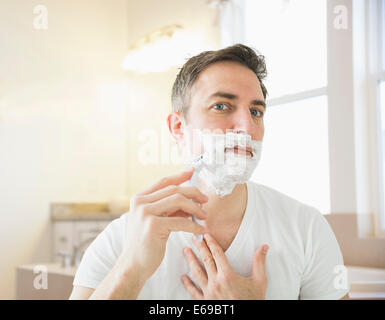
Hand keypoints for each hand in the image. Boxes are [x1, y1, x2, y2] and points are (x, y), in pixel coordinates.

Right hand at [118, 168, 207, 283]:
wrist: (133, 265)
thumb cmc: (145, 243)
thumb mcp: (155, 220)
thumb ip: (169, 208)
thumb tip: (191, 200)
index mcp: (139, 198)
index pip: (163, 181)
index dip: (180, 176)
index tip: (192, 171)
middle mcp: (140, 203)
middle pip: (174, 189)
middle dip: (193, 193)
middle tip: (205, 200)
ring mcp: (145, 213)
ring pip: (179, 201)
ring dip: (196, 208)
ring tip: (204, 216)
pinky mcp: (153, 225)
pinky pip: (181, 221)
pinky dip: (194, 225)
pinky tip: (200, 230)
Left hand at [181, 233, 268, 299]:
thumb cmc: (253, 301)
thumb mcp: (259, 282)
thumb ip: (259, 263)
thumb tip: (264, 247)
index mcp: (228, 275)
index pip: (217, 254)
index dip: (211, 243)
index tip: (206, 235)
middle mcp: (216, 282)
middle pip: (206, 260)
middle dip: (199, 247)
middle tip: (193, 238)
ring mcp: (209, 293)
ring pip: (197, 273)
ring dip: (191, 261)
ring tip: (186, 251)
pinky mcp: (206, 302)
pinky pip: (194, 292)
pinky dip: (188, 284)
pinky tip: (184, 278)